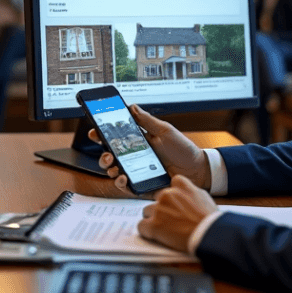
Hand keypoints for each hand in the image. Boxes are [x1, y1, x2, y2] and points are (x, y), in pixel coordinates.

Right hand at [91, 104, 210, 193]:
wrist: (197, 169)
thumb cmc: (183, 149)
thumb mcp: (165, 130)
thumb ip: (147, 121)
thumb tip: (131, 107)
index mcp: (138, 141)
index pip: (115, 137)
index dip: (102, 134)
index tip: (95, 131)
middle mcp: (134, 156)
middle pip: (109, 155)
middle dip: (102, 153)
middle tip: (107, 152)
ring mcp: (136, 171)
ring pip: (113, 170)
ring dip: (108, 167)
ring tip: (113, 164)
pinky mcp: (141, 184)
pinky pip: (125, 185)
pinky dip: (120, 182)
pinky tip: (122, 177)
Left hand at [138, 175, 217, 252]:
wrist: (209, 235)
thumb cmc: (211, 220)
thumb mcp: (204, 198)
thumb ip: (191, 193)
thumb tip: (186, 196)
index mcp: (181, 186)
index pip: (173, 183)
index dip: (174, 194)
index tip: (177, 202)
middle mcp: (167, 195)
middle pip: (157, 198)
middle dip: (163, 207)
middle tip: (171, 219)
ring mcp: (159, 209)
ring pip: (147, 211)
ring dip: (153, 219)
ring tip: (164, 229)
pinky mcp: (154, 225)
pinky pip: (142, 226)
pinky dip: (147, 231)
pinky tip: (155, 235)